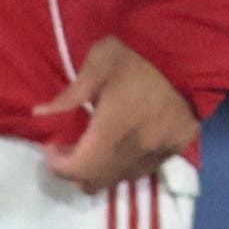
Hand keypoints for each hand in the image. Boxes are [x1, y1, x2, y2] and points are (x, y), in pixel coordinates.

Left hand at [36, 34, 198, 190]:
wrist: (189, 48)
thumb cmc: (137, 53)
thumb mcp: (97, 65)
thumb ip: (69, 96)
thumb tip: (39, 114)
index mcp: (113, 130)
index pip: (79, 168)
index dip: (58, 165)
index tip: (51, 148)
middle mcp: (137, 149)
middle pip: (99, 180)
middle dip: (77, 171)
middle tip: (69, 150)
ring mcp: (160, 151)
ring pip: (123, 178)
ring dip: (102, 171)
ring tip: (94, 150)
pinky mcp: (177, 147)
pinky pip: (146, 169)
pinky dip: (128, 164)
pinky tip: (123, 146)